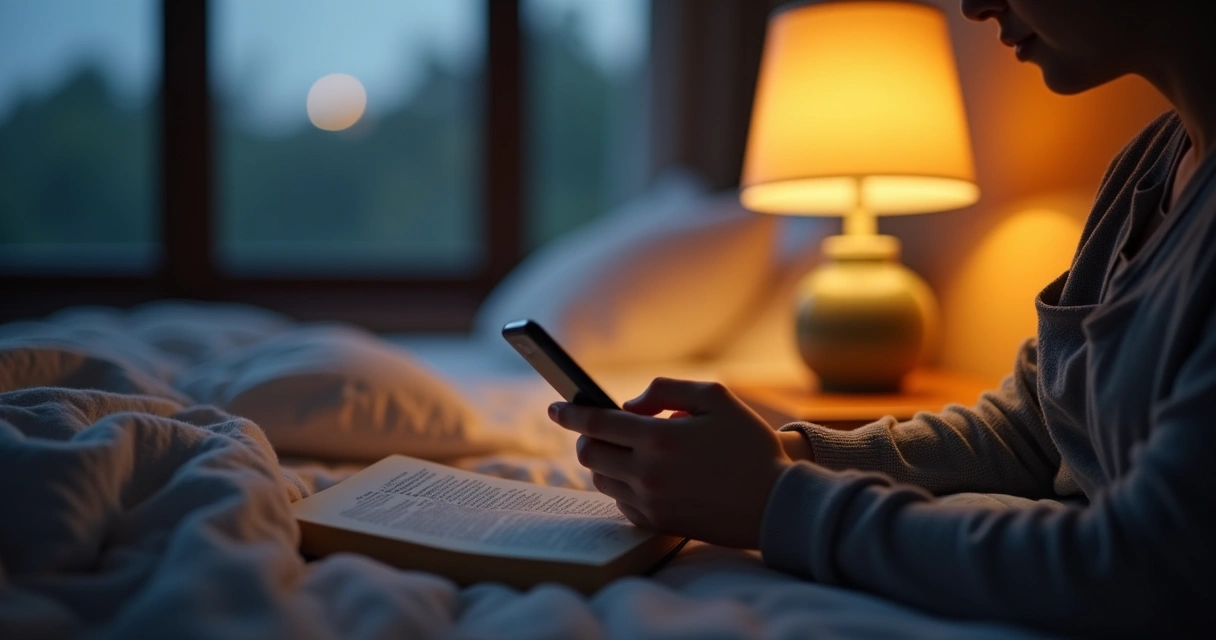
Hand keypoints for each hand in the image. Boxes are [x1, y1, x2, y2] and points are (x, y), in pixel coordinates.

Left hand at [548, 378, 791, 548]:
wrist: (774, 503)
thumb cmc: (749, 444)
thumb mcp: (716, 397)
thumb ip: (666, 391)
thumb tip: (629, 407)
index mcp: (660, 438)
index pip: (596, 423)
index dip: (570, 413)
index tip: (555, 407)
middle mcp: (648, 473)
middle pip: (589, 454)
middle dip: (587, 437)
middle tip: (601, 429)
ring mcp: (650, 502)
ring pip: (601, 480)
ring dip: (606, 462)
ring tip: (629, 451)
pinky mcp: (656, 523)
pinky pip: (620, 503)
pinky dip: (623, 486)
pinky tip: (644, 476)